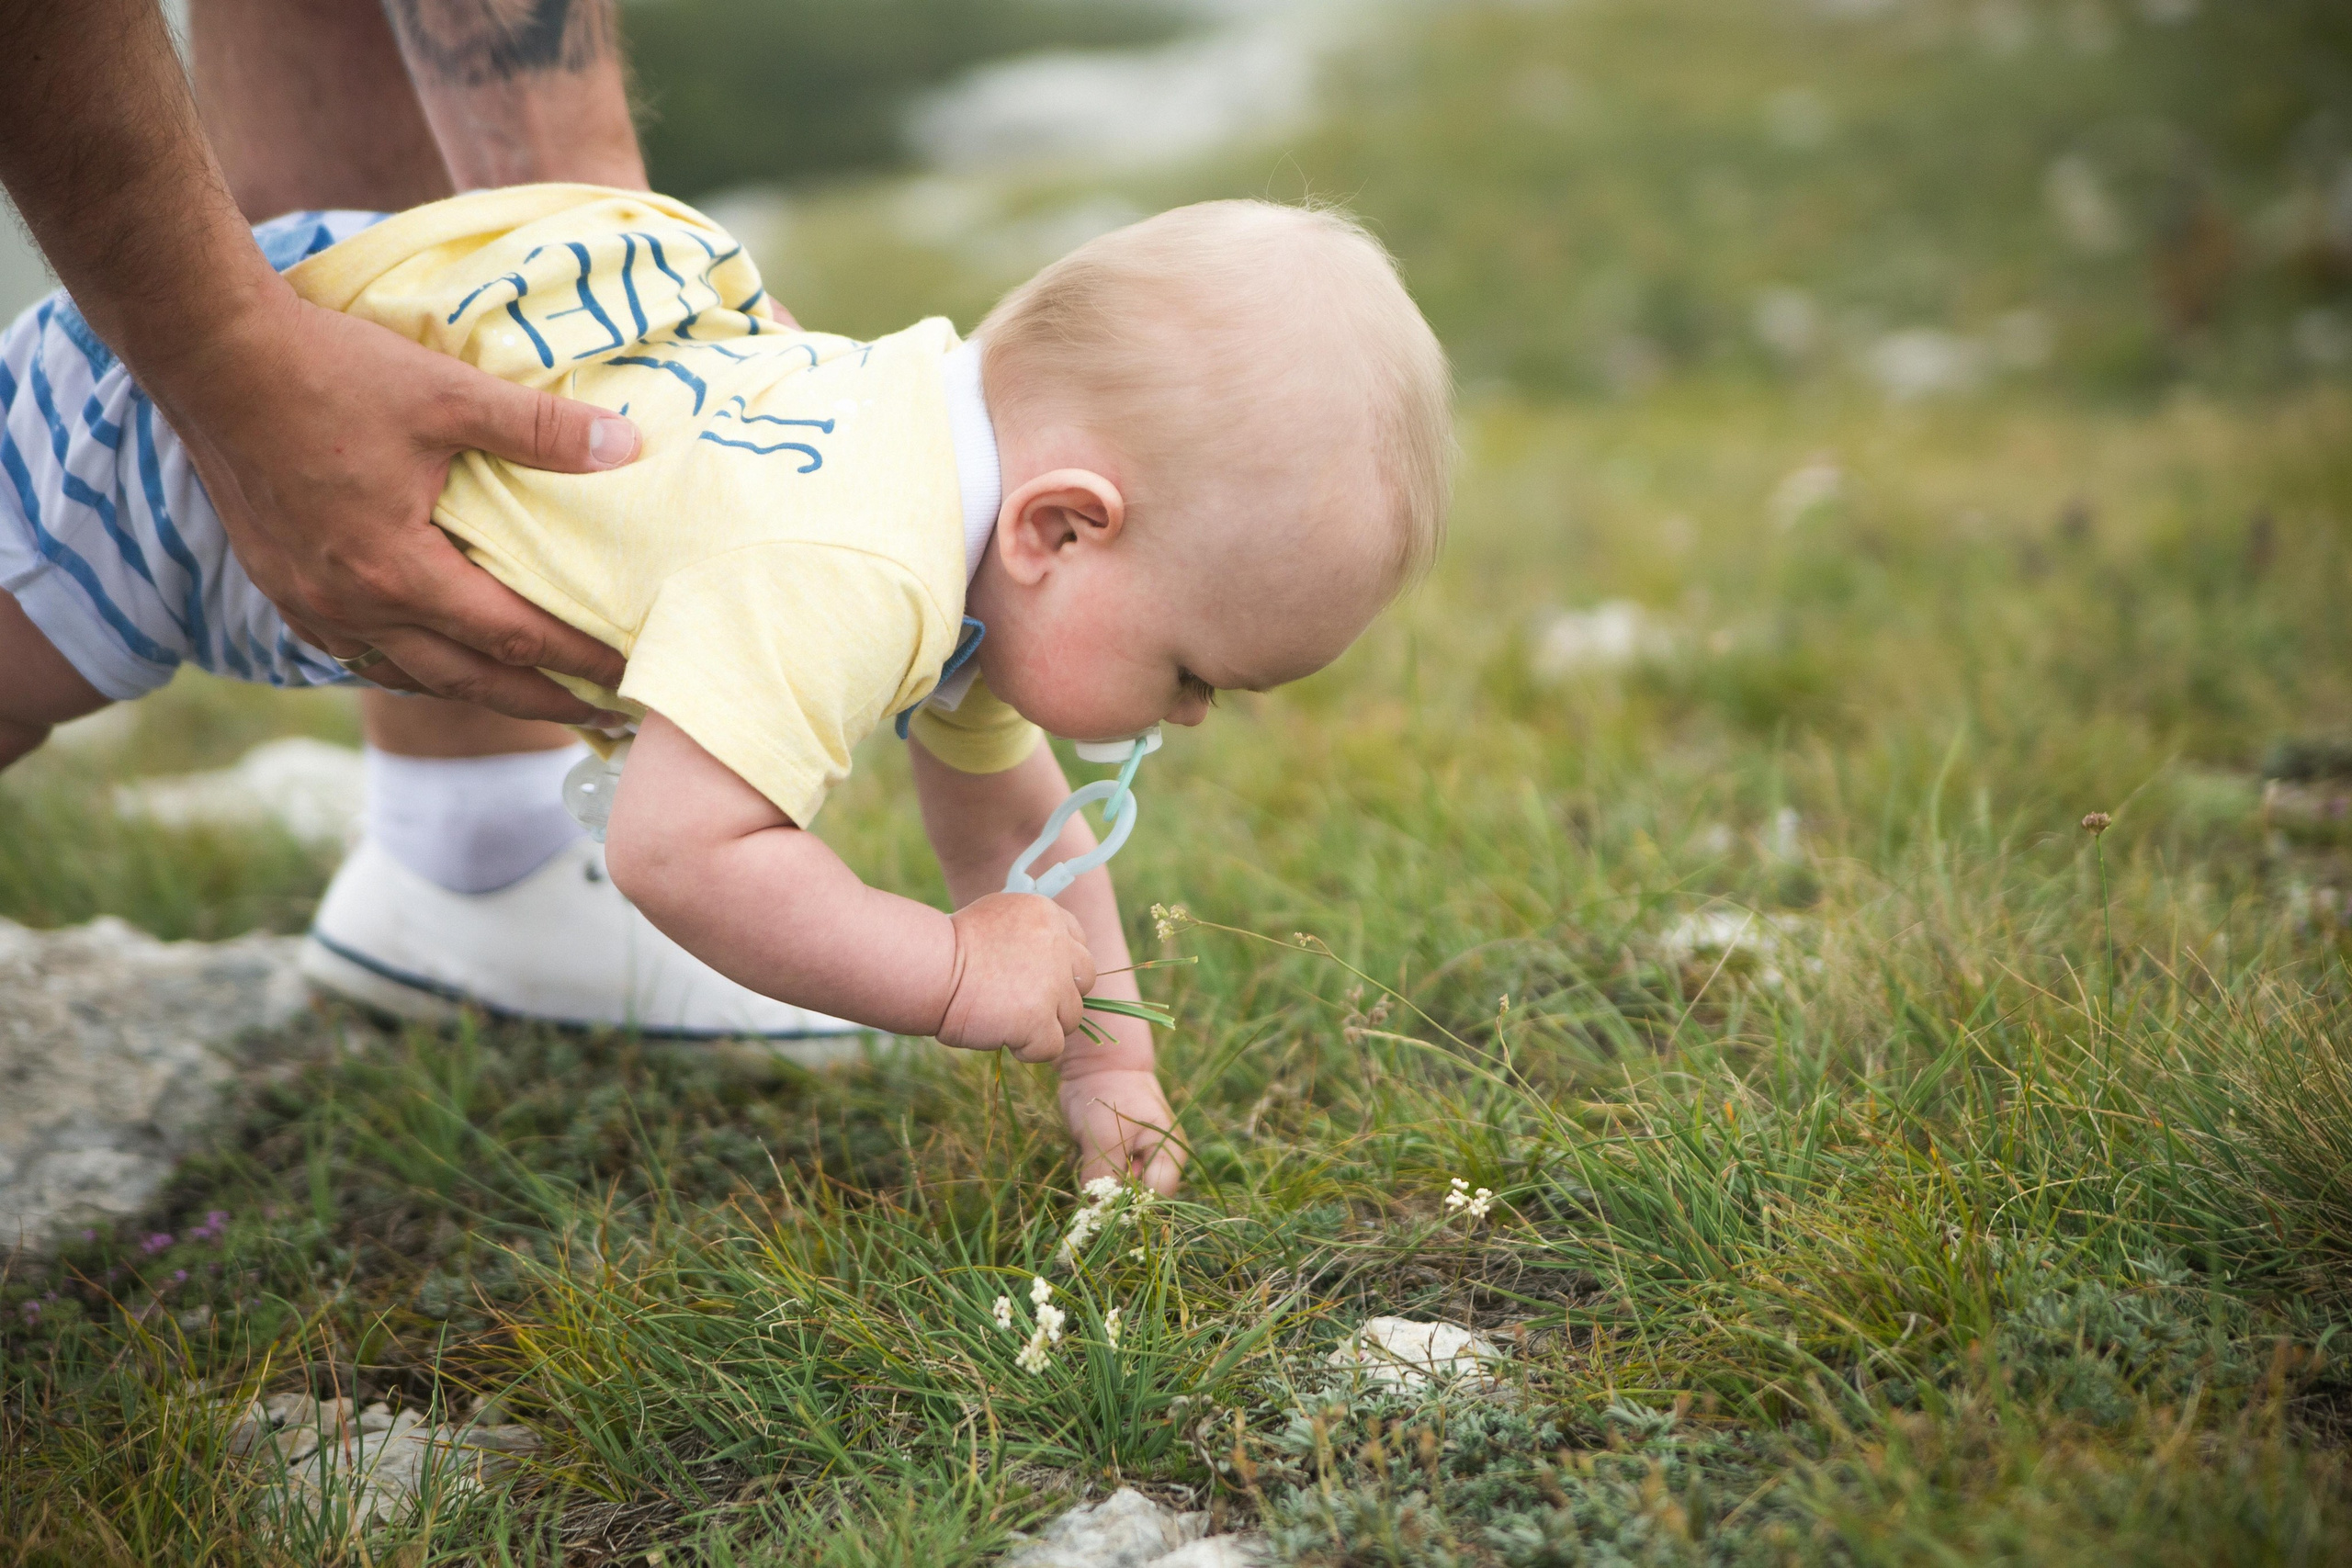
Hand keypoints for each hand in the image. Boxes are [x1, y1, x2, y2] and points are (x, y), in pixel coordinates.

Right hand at [151, 285, 637, 722]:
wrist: (211, 355)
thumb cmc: (330, 372)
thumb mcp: (448, 393)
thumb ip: (541, 429)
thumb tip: (628, 447)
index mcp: (397, 572)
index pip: (511, 638)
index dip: (577, 660)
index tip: (631, 677)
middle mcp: (351, 607)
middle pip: (466, 681)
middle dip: (540, 703)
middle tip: (604, 721)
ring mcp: (308, 604)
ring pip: (408, 675)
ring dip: (476, 691)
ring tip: (533, 699)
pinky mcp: (281, 586)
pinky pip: (359, 653)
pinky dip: (411, 666)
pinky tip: (438, 661)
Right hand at [937, 892, 1094, 1062]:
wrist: (929, 968)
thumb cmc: (951, 947)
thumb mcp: (998, 918)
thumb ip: (1031, 935)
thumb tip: (1053, 962)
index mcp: (1047, 914)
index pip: (1079, 946)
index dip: (1062, 968)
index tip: (1037, 978)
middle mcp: (1058, 944)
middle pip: (1083, 981)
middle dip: (1059, 996)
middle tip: (1023, 1003)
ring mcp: (1052, 983)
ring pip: (1071, 1017)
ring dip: (1044, 1024)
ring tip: (1006, 1019)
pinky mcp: (1040, 1018)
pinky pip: (1052, 1046)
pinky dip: (1029, 1048)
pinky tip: (1003, 1034)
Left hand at [1059, 1067, 1183, 1194]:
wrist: (1099, 1067)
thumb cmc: (1109, 1094)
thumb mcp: (1105, 1135)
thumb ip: (1104, 1174)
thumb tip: (1096, 1211)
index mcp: (1169, 1154)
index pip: (1157, 1198)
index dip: (1133, 1205)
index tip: (1106, 1199)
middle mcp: (1159, 1163)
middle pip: (1140, 1200)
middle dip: (1115, 1195)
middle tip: (1094, 1171)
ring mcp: (1140, 1163)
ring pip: (1122, 1193)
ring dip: (1103, 1186)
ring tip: (1091, 1155)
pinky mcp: (1121, 1161)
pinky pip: (1109, 1182)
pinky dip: (1096, 1177)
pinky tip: (1087, 1155)